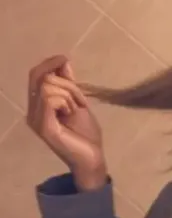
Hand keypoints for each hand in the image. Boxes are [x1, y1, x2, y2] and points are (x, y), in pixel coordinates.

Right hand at [27, 56, 106, 190]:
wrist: (92, 158)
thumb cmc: (86, 134)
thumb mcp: (78, 102)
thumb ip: (68, 83)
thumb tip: (63, 61)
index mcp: (37, 106)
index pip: (35, 75)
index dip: (49, 63)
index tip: (65, 58)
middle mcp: (32, 112)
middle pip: (40, 77)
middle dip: (65, 83)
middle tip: (79, 100)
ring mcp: (35, 120)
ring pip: (48, 86)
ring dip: (69, 94)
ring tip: (75, 110)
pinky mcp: (43, 126)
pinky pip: (50, 98)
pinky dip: (66, 101)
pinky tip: (71, 113)